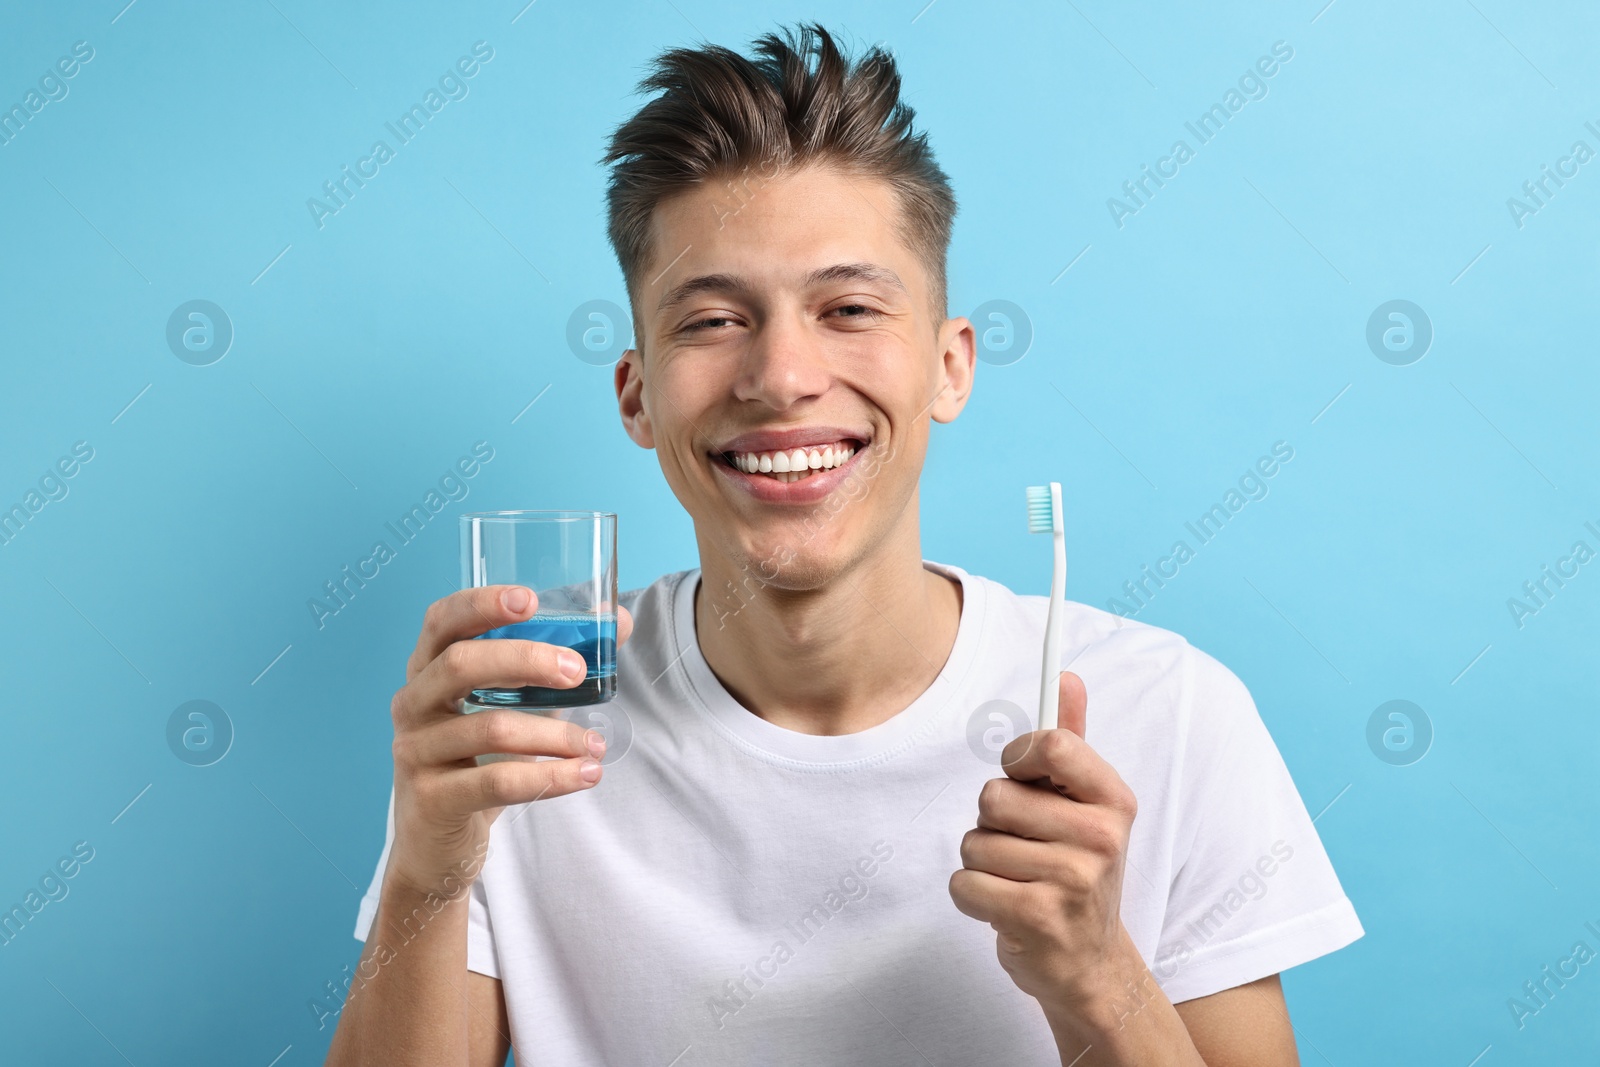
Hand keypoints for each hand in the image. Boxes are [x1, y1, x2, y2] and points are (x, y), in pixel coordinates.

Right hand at [385, 585, 634, 897]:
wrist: (436, 842)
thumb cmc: (477, 758)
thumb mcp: (511, 705)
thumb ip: (555, 664)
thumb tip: (618, 622)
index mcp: (427, 669)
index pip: (442, 622)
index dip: (481, 604)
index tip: (529, 600)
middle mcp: (413, 703)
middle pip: (461, 665)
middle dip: (524, 660)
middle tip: (577, 671)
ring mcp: (415, 751)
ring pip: (490, 729)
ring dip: (554, 735)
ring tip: (594, 744)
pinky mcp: (432, 799)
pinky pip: (497, 782)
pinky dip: (550, 778)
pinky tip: (585, 775)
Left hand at [948, 671, 1141, 1012]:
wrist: (1088, 962)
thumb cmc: (1076, 870)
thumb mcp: (1084, 805)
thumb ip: (1070, 741)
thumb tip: (1067, 677)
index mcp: (1113, 800)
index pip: (1049, 743)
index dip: (1017, 759)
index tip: (1023, 780)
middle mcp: (1101, 837)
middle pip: (994, 796)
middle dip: (992, 823)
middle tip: (1023, 848)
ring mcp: (1073, 880)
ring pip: (973, 842)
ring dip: (981, 863)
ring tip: (1016, 880)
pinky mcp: (1037, 918)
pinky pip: (963, 883)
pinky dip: (971, 897)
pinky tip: (1004, 907)